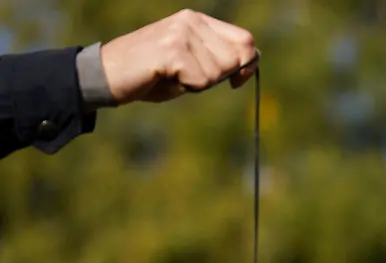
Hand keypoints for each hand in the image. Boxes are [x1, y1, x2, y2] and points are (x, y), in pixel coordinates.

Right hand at [100, 9, 256, 103]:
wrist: (106, 74)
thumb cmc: (151, 75)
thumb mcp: (189, 65)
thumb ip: (216, 62)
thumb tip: (248, 68)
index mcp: (197, 21)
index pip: (245, 40)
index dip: (248, 64)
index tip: (237, 80)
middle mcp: (191, 21)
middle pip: (234, 60)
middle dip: (216, 78)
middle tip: (186, 77)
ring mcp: (181, 33)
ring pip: (217, 73)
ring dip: (197, 84)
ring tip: (171, 76)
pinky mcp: (172, 50)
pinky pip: (200, 80)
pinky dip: (186, 87)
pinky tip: (164, 78)